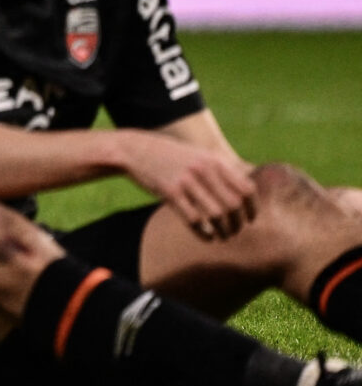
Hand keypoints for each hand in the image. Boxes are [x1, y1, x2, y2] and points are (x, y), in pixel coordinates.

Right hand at [124, 133, 258, 240]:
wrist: (134, 149)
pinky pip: (194, 219)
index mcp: (215, 160)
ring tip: (222, 236)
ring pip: (217, 214)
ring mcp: (186, 180)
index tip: (249, 219)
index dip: (252, 208)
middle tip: (234, 231)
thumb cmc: (171, 156)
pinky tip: (206, 236)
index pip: (246, 189)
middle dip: (238, 223)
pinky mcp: (170, 191)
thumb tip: (246, 193)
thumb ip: (221, 170)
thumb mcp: (199, 155)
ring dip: (223, 231)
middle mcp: (203, 169)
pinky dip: (204, 232)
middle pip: (234, 205)